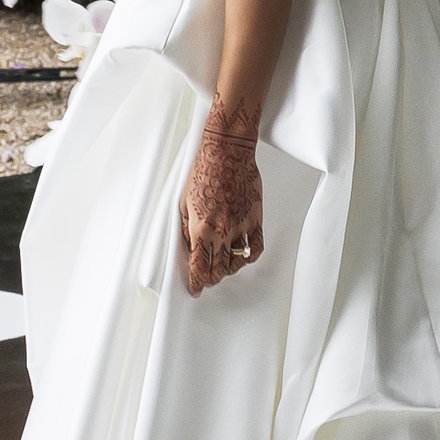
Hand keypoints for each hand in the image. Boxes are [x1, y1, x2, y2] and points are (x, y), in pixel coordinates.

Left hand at [180, 102, 262, 293]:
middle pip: (219, 269)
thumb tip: (188, 248)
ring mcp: (241, 225)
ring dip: (228, 269)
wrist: (227, 152)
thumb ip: (186, 229)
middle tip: (206, 278)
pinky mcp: (255, 218)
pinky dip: (249, 256)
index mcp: (202, 227)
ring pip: (237, 261)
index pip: (199, 267)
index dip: (196, 282)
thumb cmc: (203, 170)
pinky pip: (256, 247)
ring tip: (222, 266)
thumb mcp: (183, 202)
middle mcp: (223, 230)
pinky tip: (242, 255)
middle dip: (210, 278)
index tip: (195, 288)